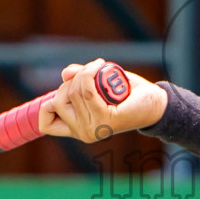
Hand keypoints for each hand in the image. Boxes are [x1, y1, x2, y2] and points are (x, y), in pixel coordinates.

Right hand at [39, 59, 166, 142]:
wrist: (154, 102)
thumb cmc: (125, 94)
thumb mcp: (96, 85)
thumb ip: (78, 79)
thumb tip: (65, 74)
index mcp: (77, 129)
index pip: (45, 123)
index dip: (47, 104)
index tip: (63, 90)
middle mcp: (83, 133)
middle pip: (58, 99)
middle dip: (71, 81)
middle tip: (90, 72)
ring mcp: (93, 128)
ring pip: (74, 91)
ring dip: (85, 71)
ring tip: (99, 66)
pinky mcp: (105, 119)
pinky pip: (87, 90)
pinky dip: (91, 72)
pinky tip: (100, 65)